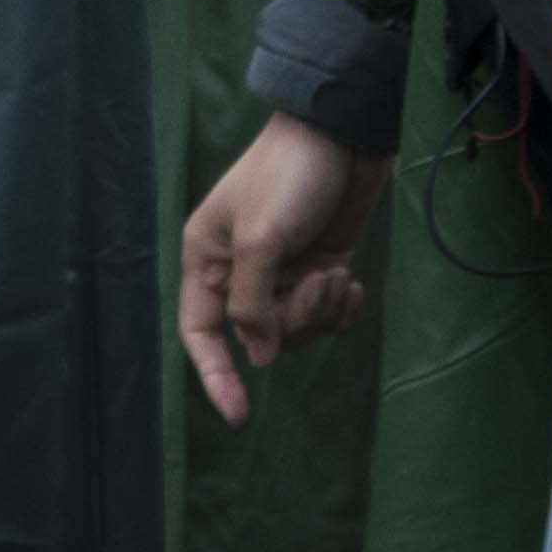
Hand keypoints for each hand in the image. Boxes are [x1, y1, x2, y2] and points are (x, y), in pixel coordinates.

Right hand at [180, 112, 380, 422]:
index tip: (237, 415)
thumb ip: (253, 303)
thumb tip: (257, 356)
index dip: (215, 375)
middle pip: (260, 335)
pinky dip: (341, 306)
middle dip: (295, 321)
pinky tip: (350, 280)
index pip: (201, 333)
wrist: (339, 136)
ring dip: (322, 310)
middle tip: (317, 283)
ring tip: (336, 274)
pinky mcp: (320, 265)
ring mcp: (282, 271)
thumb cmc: (286, 178)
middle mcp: (241, 273)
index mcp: (208, 262)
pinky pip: (327, 312)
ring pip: (297, 327)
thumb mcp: (260, 239)